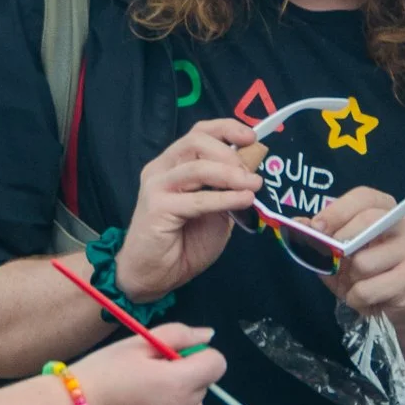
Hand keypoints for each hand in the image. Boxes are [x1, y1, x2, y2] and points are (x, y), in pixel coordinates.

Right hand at [72, 324, 226, 404]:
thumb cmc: (104, 371)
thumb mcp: (138, 344)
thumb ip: (179, 336)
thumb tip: (209, 336)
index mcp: (179, 383)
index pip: (217, 364)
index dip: (198, 356)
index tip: (173, 356)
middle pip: (203, 386)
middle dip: (185, 376)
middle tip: (149, 373)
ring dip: (179, 399)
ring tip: (144, 395)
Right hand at [114, 119, 264, 303]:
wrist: (152, 276)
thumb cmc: (182, 245)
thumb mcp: (214, 212)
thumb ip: (226, 191)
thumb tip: (251, 174)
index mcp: (173, 165)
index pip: (198, 133)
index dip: (226, 129)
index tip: (252, 138)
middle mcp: (161, 169)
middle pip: (196, 141)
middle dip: (229, 153)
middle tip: (251, 175)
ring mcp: (156, 186)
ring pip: (197, 167)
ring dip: (231, 174)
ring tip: (253, 186)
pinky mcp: (157, 207)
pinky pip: (197, 199)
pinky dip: (224, 198)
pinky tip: (243, 200)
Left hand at [312, 187, 404, 332]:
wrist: (391, 304)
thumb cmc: (361, 271)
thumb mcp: (336, 251)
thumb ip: (318, 235)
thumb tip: (298, 224)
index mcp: (384, 209)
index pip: (363, 197)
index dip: (337, 210)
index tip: (316, 227)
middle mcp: (403, 224)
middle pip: (369, 221)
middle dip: (341, 240)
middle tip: (331, 256)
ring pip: (363, 262)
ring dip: (350, 277)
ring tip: (355, 281)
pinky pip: (367, 289)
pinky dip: (356, 298)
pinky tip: (363, 297)